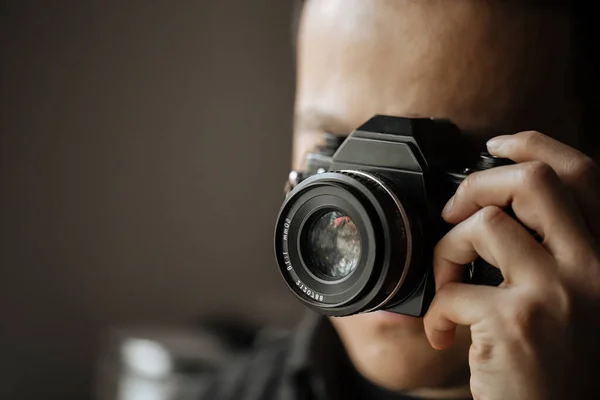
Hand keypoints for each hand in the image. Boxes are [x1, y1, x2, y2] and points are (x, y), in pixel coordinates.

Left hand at [423, 131, 599, 399]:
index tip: (496, 145)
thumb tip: (494, 211)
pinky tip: (444, 335)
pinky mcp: (516, 323)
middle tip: (453, 212)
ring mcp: (556, 293)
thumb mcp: (575, 300)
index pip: (582, 173)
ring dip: (445, 250)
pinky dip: (435, 311)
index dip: (534, 145)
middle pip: (533, 182)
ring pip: (482, 225)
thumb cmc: (560, 365)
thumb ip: (550, 253)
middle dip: (477, 184)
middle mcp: (593, 268)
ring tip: (445, 283)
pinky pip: (452, 289)